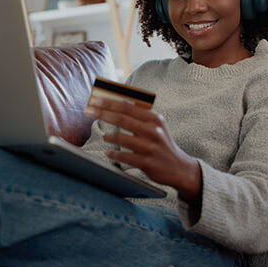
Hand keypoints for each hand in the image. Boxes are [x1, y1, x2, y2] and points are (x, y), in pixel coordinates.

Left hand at [84, 97, 201, 204]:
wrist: (179, 167)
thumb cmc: (161, 143)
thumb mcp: (156, 125)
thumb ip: (139, 114)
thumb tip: (115, 102)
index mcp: (155, 118)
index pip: (128, 107)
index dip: (110, 102)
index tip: (95, 99)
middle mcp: (154, 131)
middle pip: (123, 120)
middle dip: (103, 114)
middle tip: (88, 110)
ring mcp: (150, 147)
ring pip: (122, 138)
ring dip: (109, 136)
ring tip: (105, 136)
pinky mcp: (147, 163)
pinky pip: (124, 157)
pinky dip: (113, 154)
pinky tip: (108, 153)